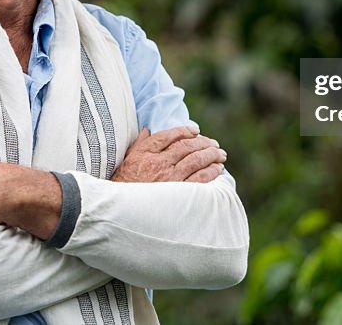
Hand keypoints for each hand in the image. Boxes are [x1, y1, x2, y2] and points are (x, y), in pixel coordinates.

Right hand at [111, 125, 226, 183]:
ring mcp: (169, 179)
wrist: (121, 211)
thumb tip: (148, 129)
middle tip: (214, 144)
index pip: (170, 135)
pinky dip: (212, 172)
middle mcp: (158, 163)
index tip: (196, 131)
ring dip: (211, 155)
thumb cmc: (123, 185)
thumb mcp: (127, 160)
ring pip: (196, 160)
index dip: (185, 131)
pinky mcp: (179, 194)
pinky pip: (200, 179)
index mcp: (146, 153)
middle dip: (204, 143)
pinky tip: (218, 169)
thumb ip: (139, 143)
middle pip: (187, 146)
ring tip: (220, 154)